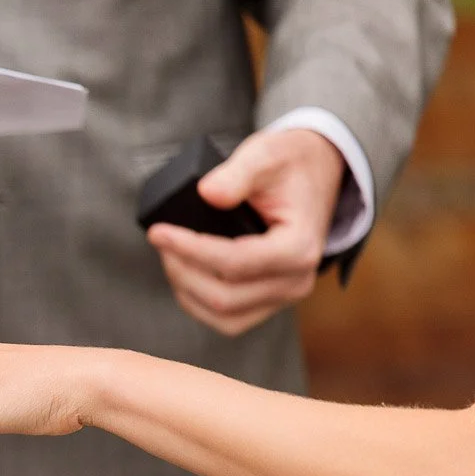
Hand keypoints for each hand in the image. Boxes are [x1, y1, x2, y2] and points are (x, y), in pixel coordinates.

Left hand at [148, 129, 344, 336]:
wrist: (317, 173)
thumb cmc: (290, 165)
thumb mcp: (266, 155)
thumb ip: (237, 173)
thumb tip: (207, 193)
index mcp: (299, 247)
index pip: (234, 263)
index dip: (189, 249)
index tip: (157, 232)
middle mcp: (295, 280)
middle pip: (225, 297)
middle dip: (182, 271)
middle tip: (161, 240)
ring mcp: (284, 295)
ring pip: (224, 316)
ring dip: (187, 291)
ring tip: (170, 256)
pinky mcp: (270, 301)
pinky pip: (229, 320)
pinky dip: (199, 303)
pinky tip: (185, 275)